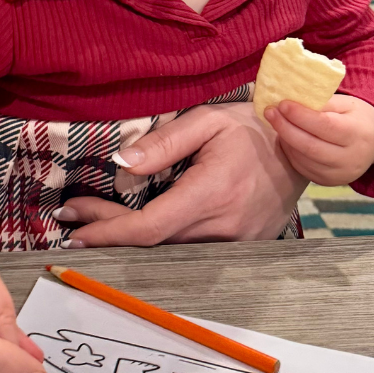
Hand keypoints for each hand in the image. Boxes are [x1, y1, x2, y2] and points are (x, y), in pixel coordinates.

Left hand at [54, 103, 306, 245]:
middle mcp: (223, 228)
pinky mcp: (241, 247)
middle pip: (152, 243)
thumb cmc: (251, 129)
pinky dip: (159, 242)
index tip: (74, 224)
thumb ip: (163, 143)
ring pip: (169, 251)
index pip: (149, 228)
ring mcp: (235, 243)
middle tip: (72, 219)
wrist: (301, 149)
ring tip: (94, 222)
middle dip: (108, 232)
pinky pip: (190, 251)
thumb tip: (122, 163)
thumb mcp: (207, 121)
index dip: (108, 231)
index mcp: (211, 195)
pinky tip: (135, 228)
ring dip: (130, 239)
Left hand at [263, 92, 373, 184]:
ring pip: (303, 158)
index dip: (301, 115)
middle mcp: (351, 159)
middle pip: (310, 146)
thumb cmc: (355, 117)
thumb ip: (321, 102)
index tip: (282, 104)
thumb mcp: (345, 104)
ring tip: (276, 121)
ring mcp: (340, 175)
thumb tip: (291, 97)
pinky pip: (302, 168)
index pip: (325, 126)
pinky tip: (286, 137)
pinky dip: (290, 151)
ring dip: (285, 139)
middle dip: (285, 128)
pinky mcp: (328, 182)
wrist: (373, 142)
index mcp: (358, 134)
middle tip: (270, 111)